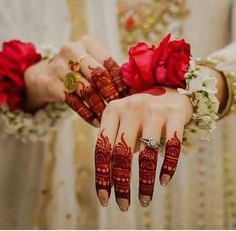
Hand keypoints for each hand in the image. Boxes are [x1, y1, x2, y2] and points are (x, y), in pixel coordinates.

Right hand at [24, 35, 126, 125]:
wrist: (44, 75)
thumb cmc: (76, 70)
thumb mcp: (90, 63)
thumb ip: (108, 71)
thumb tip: (131, 88)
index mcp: (87, 43)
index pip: (108, 63)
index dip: (120, 82)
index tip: (128, 96)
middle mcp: (71, 50)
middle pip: (97, 75)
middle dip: (111, 94)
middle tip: (119, 108)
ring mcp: (59, 66)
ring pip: (86, 90)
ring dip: (99, 107)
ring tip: (109, 117)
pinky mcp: (50, 83)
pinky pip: (73, 101)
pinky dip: (86, 113)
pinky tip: (95, 121)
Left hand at [94, 87, 192, 210]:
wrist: (168, 91)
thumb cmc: (140, 114)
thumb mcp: (122, 121)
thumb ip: (114, 142)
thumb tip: (108, 179)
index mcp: (113, 110)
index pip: (103, 146)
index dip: (102, 174)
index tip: (104, 198)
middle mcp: (131, 107)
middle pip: (122, 152)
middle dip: (121, 183)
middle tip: (123, 205)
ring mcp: (154, 110)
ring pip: (147, 152)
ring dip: (144, 181)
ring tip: (144, 200)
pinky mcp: (175, 114)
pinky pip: (172, 145)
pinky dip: (168, 166)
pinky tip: (163, 181)